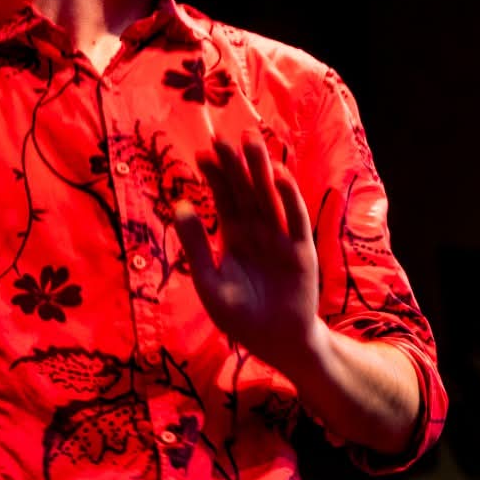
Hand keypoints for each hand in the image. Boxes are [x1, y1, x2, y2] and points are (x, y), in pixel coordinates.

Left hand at [174, 136, 322, 371]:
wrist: (276, 343)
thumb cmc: (241, 317)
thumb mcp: (209, 283)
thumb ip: (195, 246)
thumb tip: (179, 205)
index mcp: (234, 236)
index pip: (223, 198)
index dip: (215, 175)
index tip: (202, 153)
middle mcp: (258, 231)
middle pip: (246, 190)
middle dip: (236, 164)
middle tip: (224, 136)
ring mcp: (280, 238)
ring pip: (269, 197)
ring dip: (262, 170)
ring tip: (251, 141)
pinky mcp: (300, 251)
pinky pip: (295, 220)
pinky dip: (289, 198)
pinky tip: (279, 176)